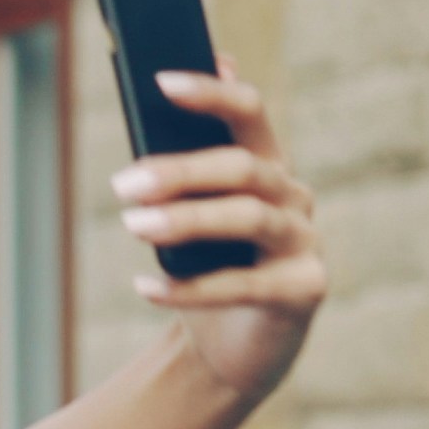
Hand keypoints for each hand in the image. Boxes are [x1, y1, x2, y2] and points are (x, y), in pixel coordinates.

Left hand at [113, 61, 324, 403]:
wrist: (229, 347)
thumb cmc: (206, 269)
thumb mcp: (189, 215)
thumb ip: (180, 168)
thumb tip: (155, 106)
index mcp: (268, 165)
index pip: (249, 112)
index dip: (211, 92)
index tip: (161, 81)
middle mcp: (293, 197)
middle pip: (243, 167)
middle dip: (181, 171)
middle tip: (123, 184)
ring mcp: (304, 243)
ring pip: (248, 217)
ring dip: (186, 220)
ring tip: (133, 226)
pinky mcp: (303, 290)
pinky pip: (244, 285)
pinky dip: (190, 288)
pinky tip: (145, 287)